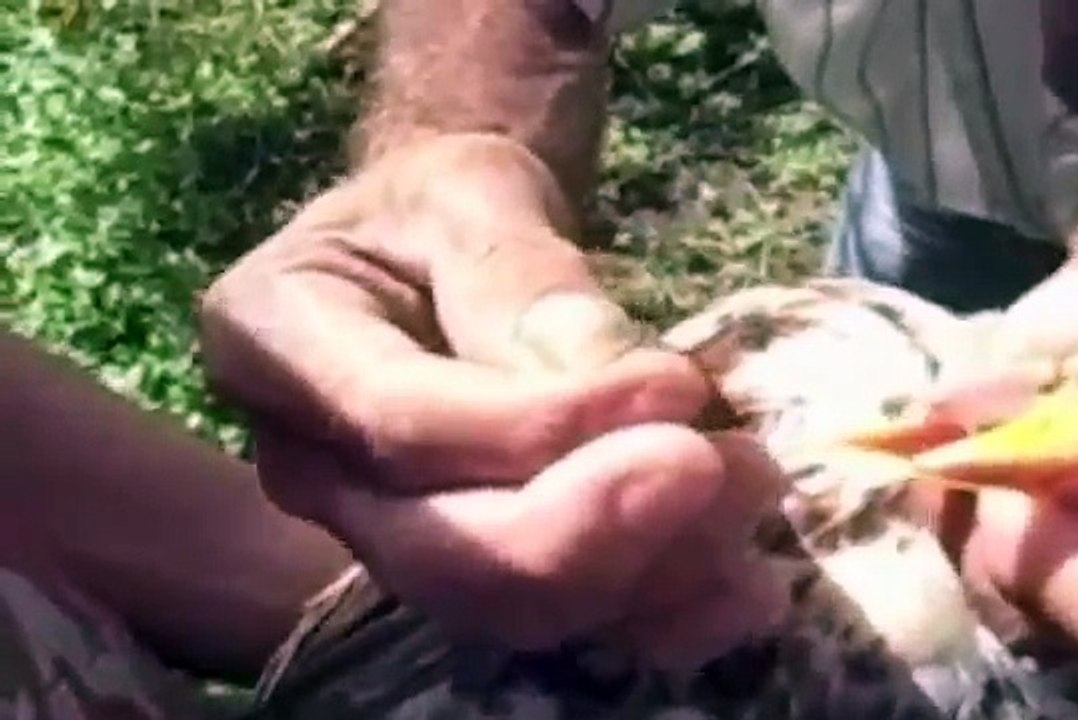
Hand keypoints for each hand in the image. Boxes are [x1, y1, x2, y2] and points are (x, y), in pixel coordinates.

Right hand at [198, 132, 787, 667]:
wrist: (440, 254)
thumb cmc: (441, 206)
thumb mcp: (472, 194)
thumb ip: (520, 275)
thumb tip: (610, 371)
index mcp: (272, 341)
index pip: (400, 419)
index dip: (537, 424)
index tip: (677, 386)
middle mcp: (309, 465)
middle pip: (438, 547)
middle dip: (591, 527)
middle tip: (727, 470)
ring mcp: (380, 533)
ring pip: (496, 605)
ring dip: (637, 574)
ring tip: (751, 503)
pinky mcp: (463, 567)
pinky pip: (550, 621)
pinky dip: (649, 616)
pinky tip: (741, 591)